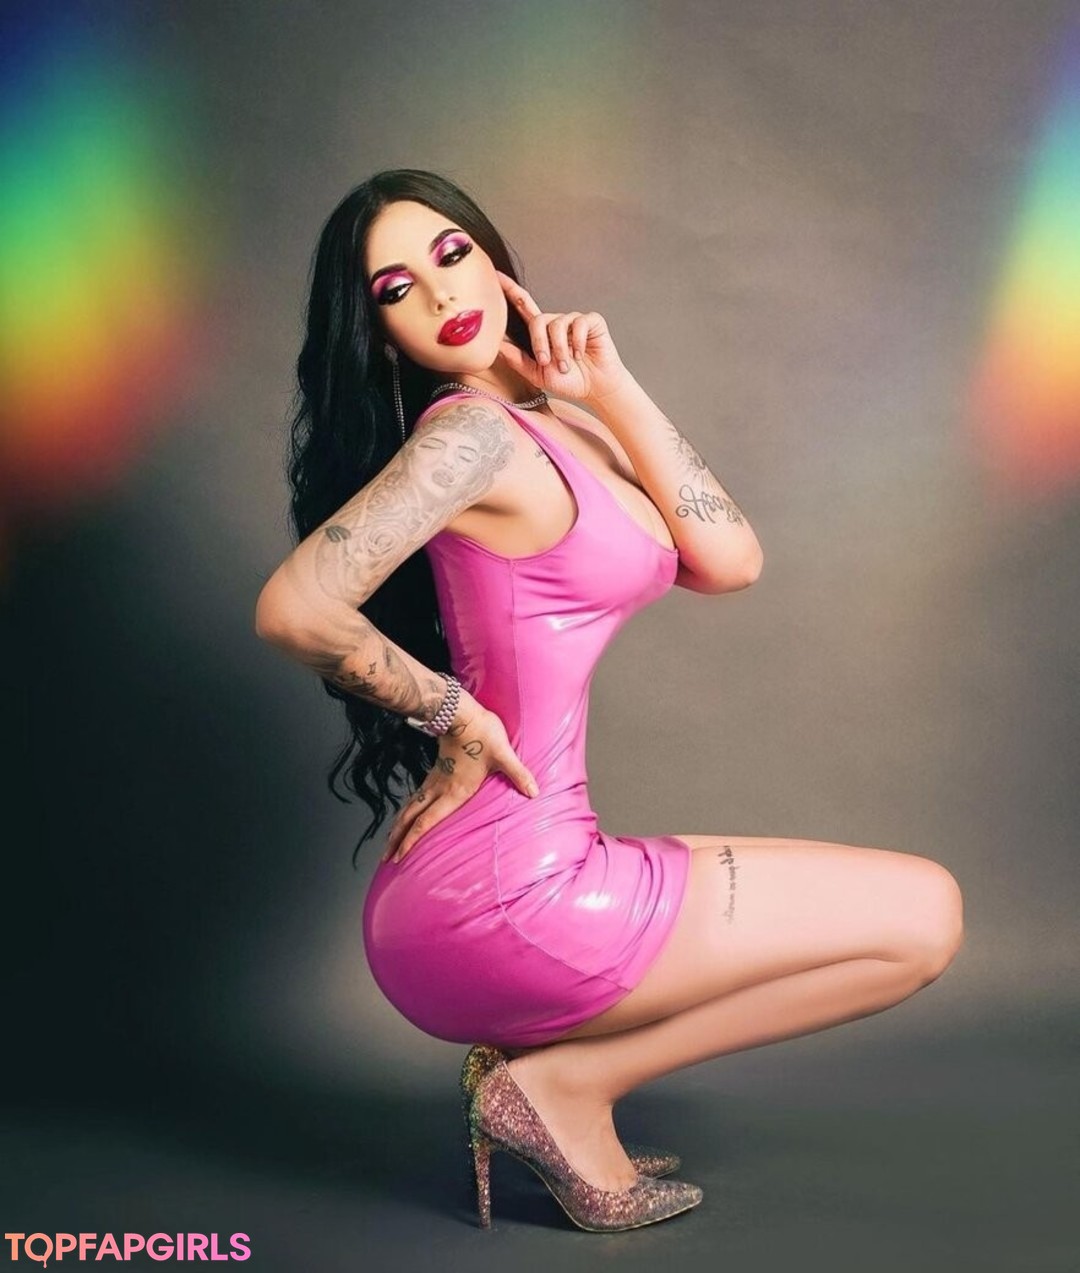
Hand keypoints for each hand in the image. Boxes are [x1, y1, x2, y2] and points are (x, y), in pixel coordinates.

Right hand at [380, 702, 539, 863]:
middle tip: (387, 858)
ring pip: (410, 807)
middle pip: (412, 818)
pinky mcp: (435, 771)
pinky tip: (406, 815)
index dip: (412, 841)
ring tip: (390, 842)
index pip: (427, 821)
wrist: (461, 711)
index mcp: (454, 791)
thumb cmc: (482, 733)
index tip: (400, 857)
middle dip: (397, 840)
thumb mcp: (503, 754)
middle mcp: (440, 789)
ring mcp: (435, 780)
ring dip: (398, 825)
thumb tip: (535, 792)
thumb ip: (518, 774)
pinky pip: (416, 796)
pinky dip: (407, 810)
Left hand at [496, 270, 631, 404]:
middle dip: (539, 343)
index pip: (523, 305)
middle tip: (546, 362)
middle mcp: (556, 322)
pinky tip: (580, 354)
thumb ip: (517, 360)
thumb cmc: (568, 381)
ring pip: (557, 325)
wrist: (595, 388)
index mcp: (541, 332)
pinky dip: (578, 343)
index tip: (496, 276)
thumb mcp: (537, 374)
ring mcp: (573, 320)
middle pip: (538, 320)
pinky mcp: (591, 321)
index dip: (510, 290)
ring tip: (566, 365)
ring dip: (560, 349)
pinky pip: (579, 324)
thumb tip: (497, 346)